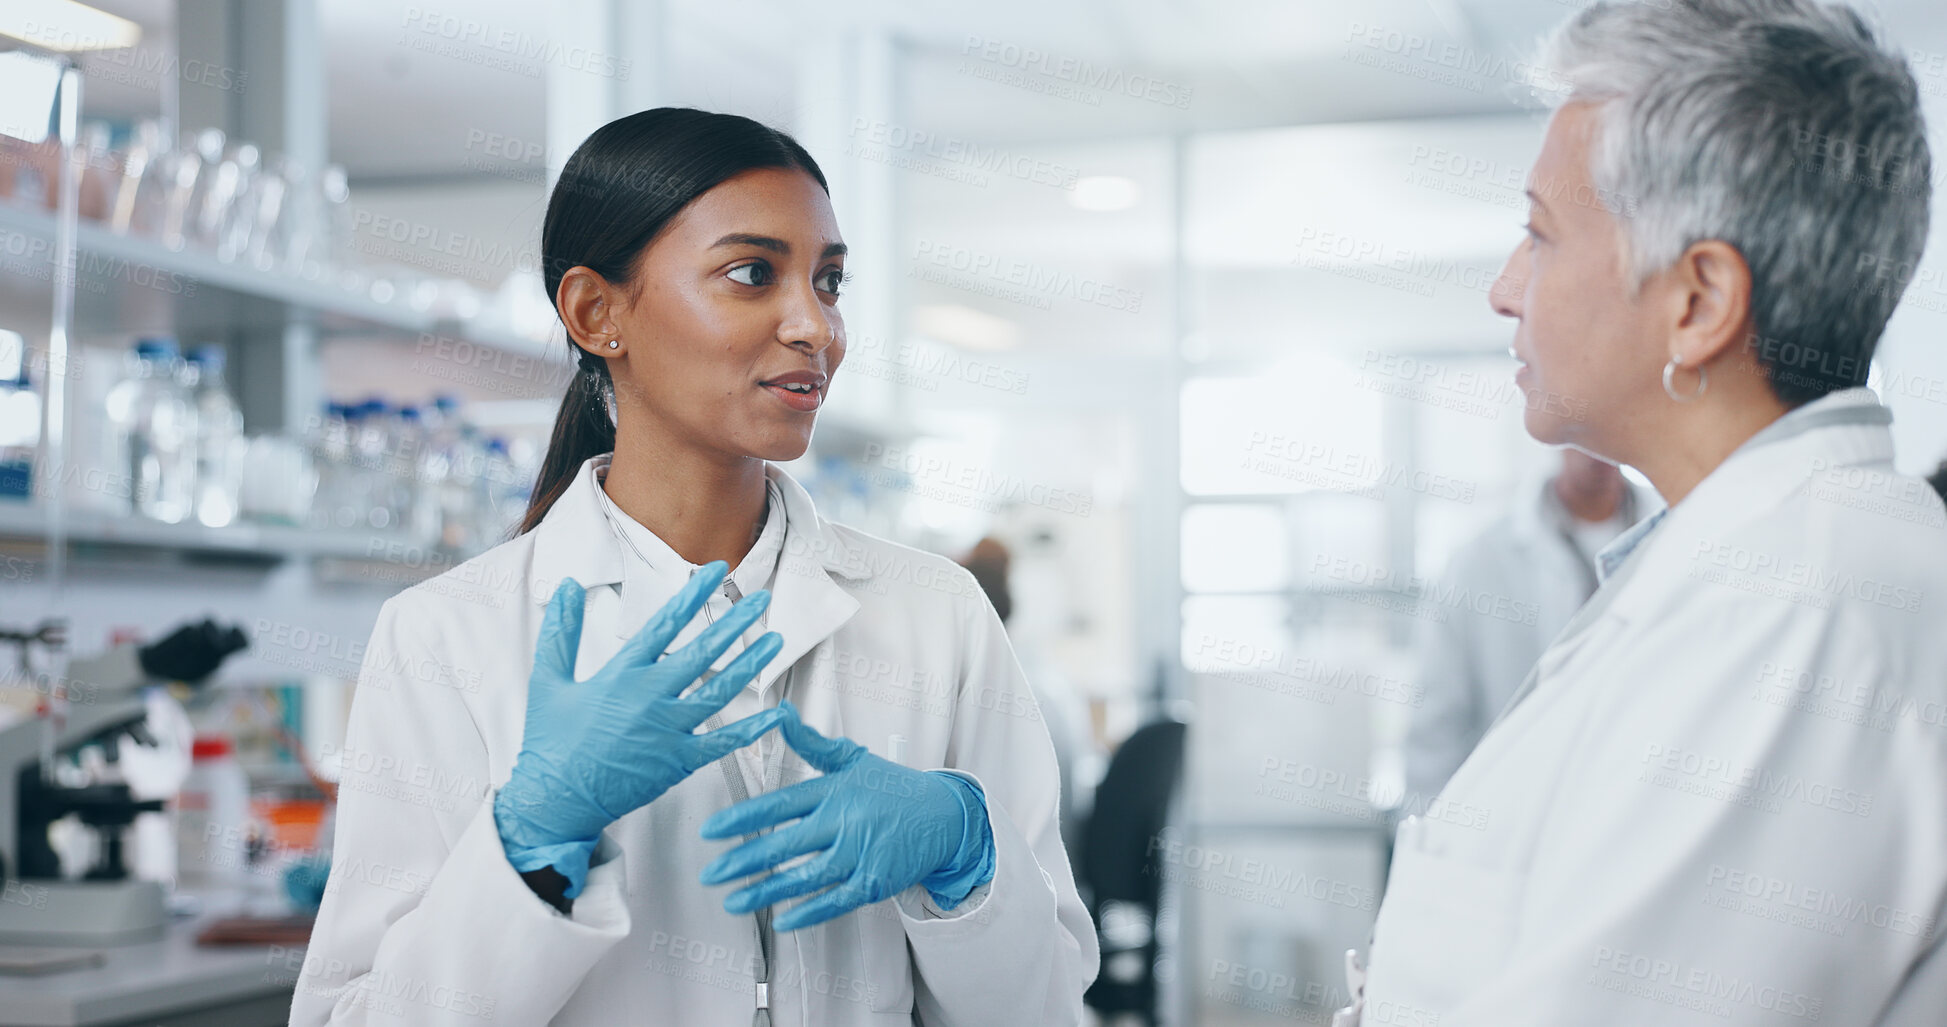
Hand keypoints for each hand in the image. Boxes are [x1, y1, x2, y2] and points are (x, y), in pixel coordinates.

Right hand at [495, 562, 786, 896]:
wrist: (557, 801)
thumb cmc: (551, 743)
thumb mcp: (548, 681)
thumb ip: (561, 633)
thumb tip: (565, 587)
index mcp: (621, 674)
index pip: (665, 624)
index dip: (694, 594)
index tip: (718, 572)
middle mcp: (649, 698)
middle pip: (702, 652)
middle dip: (735, 623)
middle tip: (761, 600)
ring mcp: (667, 730)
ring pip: (719, 690)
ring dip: (750, 664)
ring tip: (774, 641)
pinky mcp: (678, 761)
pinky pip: (722, 742)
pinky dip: (751, 728)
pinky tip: (775, 712)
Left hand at [698, 701, 996, 929]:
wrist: (945, 815)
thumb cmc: (893, 787)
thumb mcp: (853, 759)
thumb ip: (811, 742)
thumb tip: (780, 715)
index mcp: (834, 790)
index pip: (779, 805)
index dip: (741, 818)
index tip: (711, 832)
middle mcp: (844, 821)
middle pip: (785, 844)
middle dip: (743, 861)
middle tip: (710, 874)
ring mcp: (860, 853)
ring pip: (804, 877)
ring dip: (765, 892)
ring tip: (733, 901)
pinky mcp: (875, 882)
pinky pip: (836, 901)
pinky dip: (808, 913)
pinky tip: (781, 922)